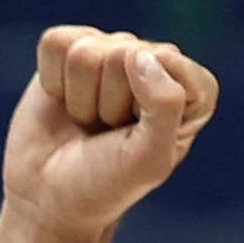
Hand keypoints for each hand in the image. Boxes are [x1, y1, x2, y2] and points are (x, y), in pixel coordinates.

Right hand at [2, 27, 218, 242]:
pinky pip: (55, 43)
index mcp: (192, 88)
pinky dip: (53, 82)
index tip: (137, 137)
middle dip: (107, 104)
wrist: (51, 199)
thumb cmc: (107, 184)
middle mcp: (155, 62)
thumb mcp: (149, 159)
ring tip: (89, 123)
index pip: (166, 61)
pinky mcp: (71, 48)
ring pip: (84, 53)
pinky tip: (65, 103)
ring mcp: (112, 51)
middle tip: (107, 134)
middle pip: (120, 55)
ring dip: (80, 99)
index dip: (142, 104)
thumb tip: (137, 52)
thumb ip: (164, 105)